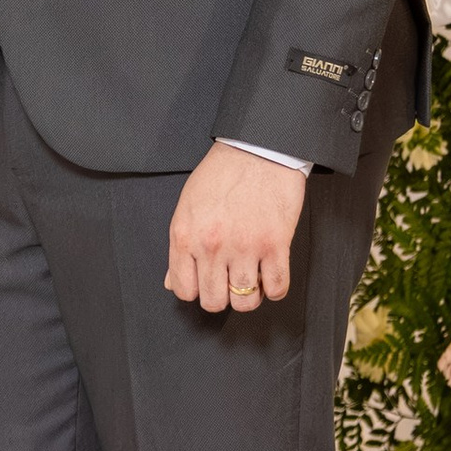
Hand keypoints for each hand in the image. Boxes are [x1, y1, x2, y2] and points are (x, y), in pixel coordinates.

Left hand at [166, 145, 305, 310]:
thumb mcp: (188, 207)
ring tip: (251, 279)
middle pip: (214, 301)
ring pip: (245, 301)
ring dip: (249, 296)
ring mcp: (245, 248)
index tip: (205, 283)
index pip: (184, 290)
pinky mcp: (276, 244)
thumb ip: (180, 247)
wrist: (257, 149)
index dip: (195, 291)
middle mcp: (213, 247)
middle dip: (221, 297)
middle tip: (228, 283)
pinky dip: (274, 290)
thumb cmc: (222, 173)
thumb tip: (173, 281)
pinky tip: (270, 276)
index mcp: (186, 237)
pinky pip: (277, 288)